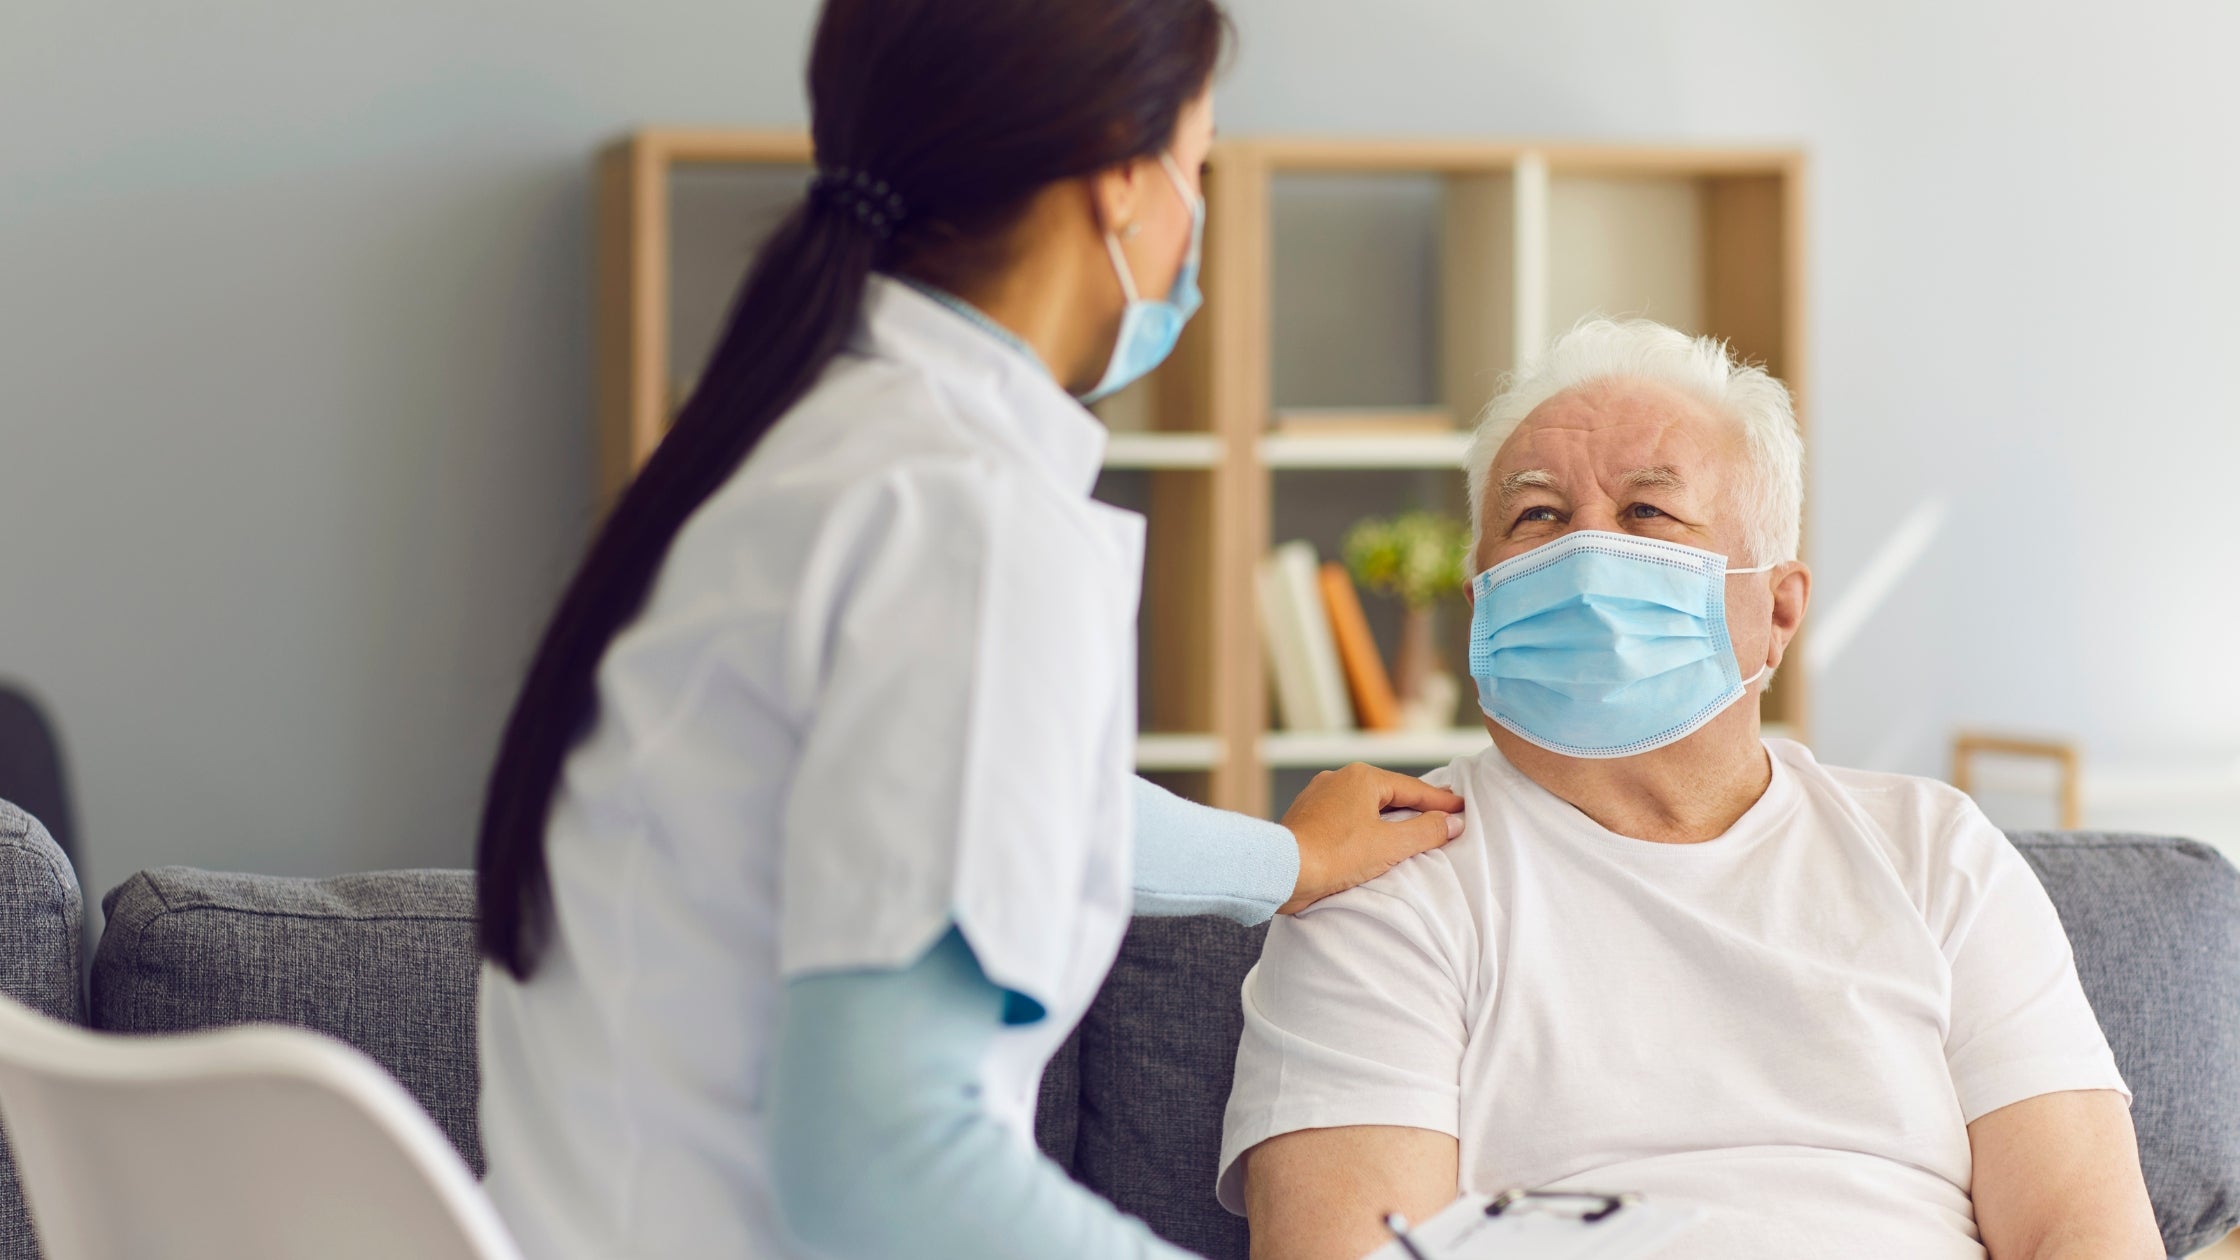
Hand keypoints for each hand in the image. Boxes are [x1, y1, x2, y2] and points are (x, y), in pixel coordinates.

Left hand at [1276, 763, 1464, 914]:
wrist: (1281, 870)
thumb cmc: (1333, 855)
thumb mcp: (1389, 846)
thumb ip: (1425, 832)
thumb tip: (1452, 822)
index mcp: (1362, 778)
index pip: (1413, 789)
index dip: (1440, 801)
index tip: (1462, 807)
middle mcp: (1339, 779)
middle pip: (1389, 794)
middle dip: (1415, 805)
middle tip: (1442, 813)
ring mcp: (1319, 796)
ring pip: (1365, 805)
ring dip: (1389, 817)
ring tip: (1411, 827)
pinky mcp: (1307, 816)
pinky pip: (1346, 817)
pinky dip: (1365, 825)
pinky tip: (1372, 839)